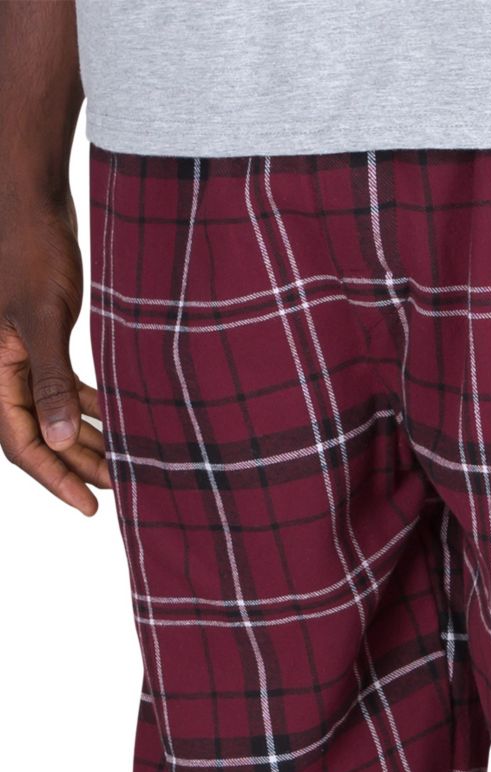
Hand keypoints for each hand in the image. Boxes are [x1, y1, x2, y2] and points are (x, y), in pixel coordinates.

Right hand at [0, 195, 109, 513]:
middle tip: (118, 487)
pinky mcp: (35, 338)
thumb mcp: (43, 316)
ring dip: (84, 437)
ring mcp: (15, 354)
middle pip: (37, 434)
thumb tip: (61, 439)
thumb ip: (50, 381)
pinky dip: (85, 404)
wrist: (28, 196)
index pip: (20, 443)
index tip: (89, 505)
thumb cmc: (30, 246)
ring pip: (50, 412)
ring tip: (123, 460)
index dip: (55, 477)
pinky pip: (57, 385)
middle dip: (76, 463)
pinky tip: (113, 417)